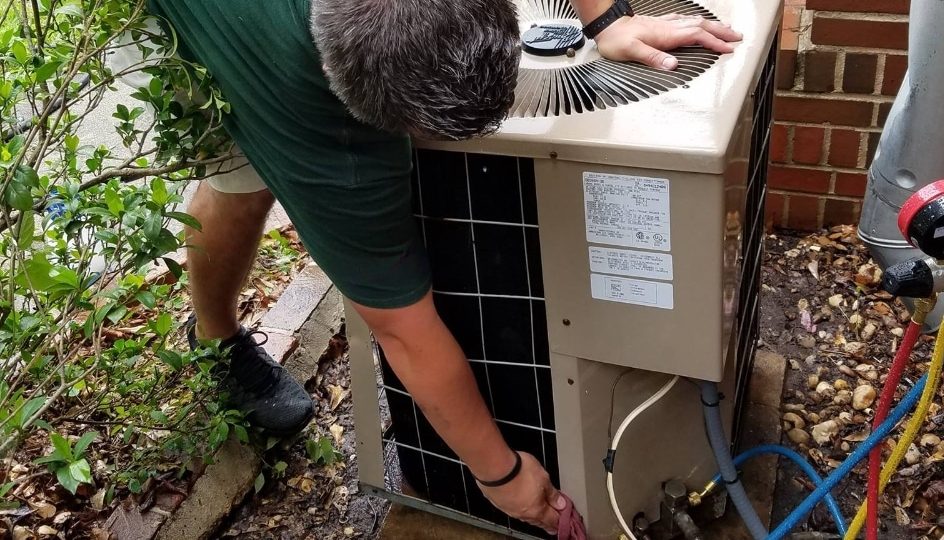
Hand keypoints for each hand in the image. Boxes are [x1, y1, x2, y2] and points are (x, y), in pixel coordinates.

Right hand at [476, 452, 566, 533]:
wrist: (494, 467)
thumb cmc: (519, 470)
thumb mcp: (543, 478)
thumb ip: (552, 493)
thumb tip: (560, 503)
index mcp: (537, 510)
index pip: (552, 520)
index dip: (560, 521)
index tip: (565, 522)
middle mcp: (523, 513)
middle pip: (538, 521)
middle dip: (547, 523)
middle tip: (552, 527)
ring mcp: (509, 509)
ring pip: (525, 516)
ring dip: (533, 517)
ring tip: (538, 517)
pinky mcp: (498, 502)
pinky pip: (512, 509)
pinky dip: (519, 508)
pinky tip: (519, 504)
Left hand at [594, 14, 742, 68]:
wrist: (607, 26)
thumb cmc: (616, 40)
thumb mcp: (631, 52)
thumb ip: (653, 57)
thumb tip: (672, 65)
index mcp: (666, 35)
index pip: (697, 36)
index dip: (714, 43)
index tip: (727, 49)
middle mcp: (668, 27)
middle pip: (701, 26)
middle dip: (721, 32)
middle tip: (737, 37)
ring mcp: (665, 24)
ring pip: (695, 22)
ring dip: (713, 25)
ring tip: (726, 29)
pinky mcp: (660, 24)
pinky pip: (685, 21)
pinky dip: (697, 22)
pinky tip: (699, 22)